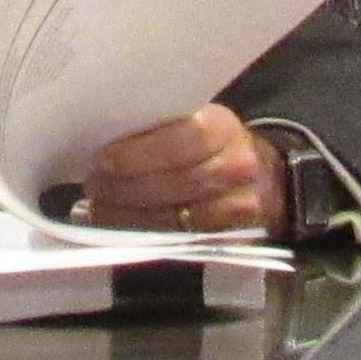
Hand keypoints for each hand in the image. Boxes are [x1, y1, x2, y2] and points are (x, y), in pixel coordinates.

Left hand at [81, 105, 285, 235]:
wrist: (268, 178)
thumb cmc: (214, 144)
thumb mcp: (197, 121)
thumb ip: (161, 127)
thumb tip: (103, 137)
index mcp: (222, 126)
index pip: (183, 138)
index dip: (141, 152)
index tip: (103, 159)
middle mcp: (237, 165)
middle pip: (176, 182)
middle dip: (126, 188)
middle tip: (93, 186)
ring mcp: (241, 203)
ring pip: (177, 215)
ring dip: (130, 215)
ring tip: (99, 208)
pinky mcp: (236, 235)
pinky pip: (185, 238)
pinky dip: (149, 235)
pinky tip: (123, 229)